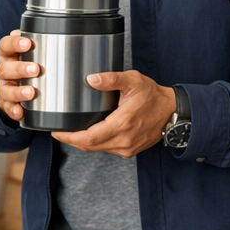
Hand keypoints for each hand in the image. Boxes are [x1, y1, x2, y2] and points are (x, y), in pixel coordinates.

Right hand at [0, 30, 38, 121]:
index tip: (27, 43)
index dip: (14, 43)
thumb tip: (64, 28)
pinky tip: (20, 112)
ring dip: (18, 91)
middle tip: (35, 69)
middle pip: (5, 68)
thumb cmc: (27, 65)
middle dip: (20, 68)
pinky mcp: (7, 104)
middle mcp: (4, 70)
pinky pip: (8, 108)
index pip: (6, 45)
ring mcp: (5, 88)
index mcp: (9, 55)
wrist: (13, 88)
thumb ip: (41, 42)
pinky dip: (14, 110)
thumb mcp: (31, 52)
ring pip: (5, 89)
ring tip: (31, 93)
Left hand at [52, 71, 175, 157]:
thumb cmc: (153, 96)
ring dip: (83, 142)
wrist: (173, 112)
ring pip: (97, 149)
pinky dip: (95, 143)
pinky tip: (90, 133)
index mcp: (122, 124)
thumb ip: (111, 79)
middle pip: (89, 146)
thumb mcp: (133, 81)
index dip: (69, 137)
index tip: (56, 132)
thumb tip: (91, 79)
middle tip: (59, 131)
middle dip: (71, 140)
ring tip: (71, 132)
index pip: (89, 138)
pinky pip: (106, 148)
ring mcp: (127, 148)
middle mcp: (124, 140)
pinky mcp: (130, 150)